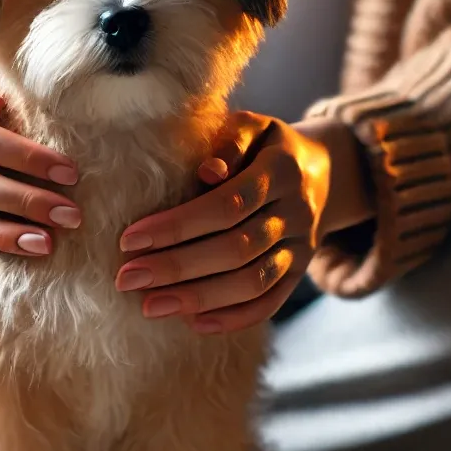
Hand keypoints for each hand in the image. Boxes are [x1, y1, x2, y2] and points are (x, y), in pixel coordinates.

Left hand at [114, 111, 371, 332]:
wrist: (323, 171)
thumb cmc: (265, 146)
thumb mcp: (252, 127)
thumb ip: (229, 143)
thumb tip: (206, 172)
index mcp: (281, 170)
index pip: (227, 204)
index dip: (178, 225)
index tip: (129, 239)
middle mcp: (296, 212)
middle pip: (237, 249)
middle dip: (177, 267)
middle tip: (127, 279)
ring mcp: (302, 247)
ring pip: (253, 282)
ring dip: (199, 298)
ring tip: (150, 306)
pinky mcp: (299, 272)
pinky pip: (270, 303)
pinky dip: (233, 318)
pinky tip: (193, 323)